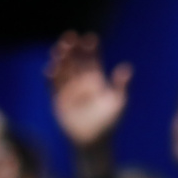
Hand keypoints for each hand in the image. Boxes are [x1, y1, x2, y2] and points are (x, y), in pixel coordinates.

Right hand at [46, 31, 132, 150]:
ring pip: (62, 69)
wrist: (94, 140)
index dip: (90, 48)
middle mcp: (80, 81)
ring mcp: (68, 89)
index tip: (90, 38)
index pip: (91, 59)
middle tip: (70, 37)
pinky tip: (50, 69)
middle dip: (72, 48)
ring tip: (60, 50)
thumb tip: (127, 68)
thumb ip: (121, 85)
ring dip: (60, 59)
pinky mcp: (57, 99)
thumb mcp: (118, 103)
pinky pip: (52, 86)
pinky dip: (50, 77)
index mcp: (95, 79)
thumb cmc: (109, 123)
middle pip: (74, 60)